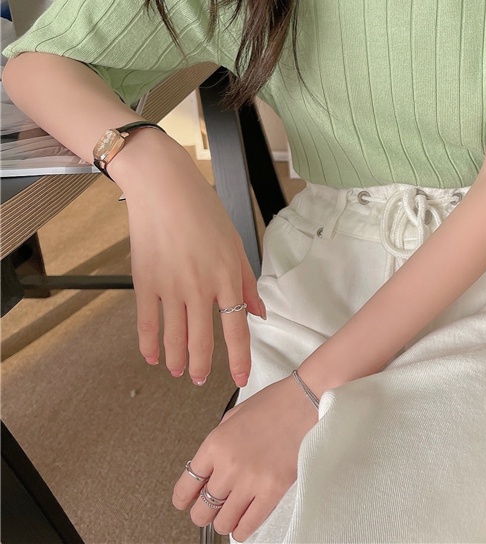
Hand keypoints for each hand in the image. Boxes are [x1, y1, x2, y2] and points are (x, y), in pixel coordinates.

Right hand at [111, 131, 267, 385]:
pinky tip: (152, 357)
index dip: (239, 358)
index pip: (237, 328)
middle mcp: (200, 287)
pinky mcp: (145, 282)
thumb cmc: (204, 210)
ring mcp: (170, 287)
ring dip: (176, 360)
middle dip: (202, 366)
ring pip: (174, 337)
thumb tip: (259, 313)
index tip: (240, 379)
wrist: (164, 187)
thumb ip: (247, 282)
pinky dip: (149, 344)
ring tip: (178, 372)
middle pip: (202, 340)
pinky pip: (147, 323)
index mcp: (228, 277)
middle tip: (200, 379)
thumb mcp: (234, 243)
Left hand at [173, 375, 319, 540]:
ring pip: (222, 523)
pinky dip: (243, 530)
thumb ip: (217, 444)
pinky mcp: (272, 490)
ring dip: (225, 521)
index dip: (184, 500)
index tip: (188, 502)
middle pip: (201, 511)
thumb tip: (207, 468)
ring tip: (232, 513)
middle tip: (212, 509)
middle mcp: (228, 465)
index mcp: (215, 444)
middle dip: (204, 513)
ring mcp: (250, 480)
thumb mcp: (234, 416)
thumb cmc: (275, 403)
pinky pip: (248, 525)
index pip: (184, 488)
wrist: (306, 399)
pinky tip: (244, 523)